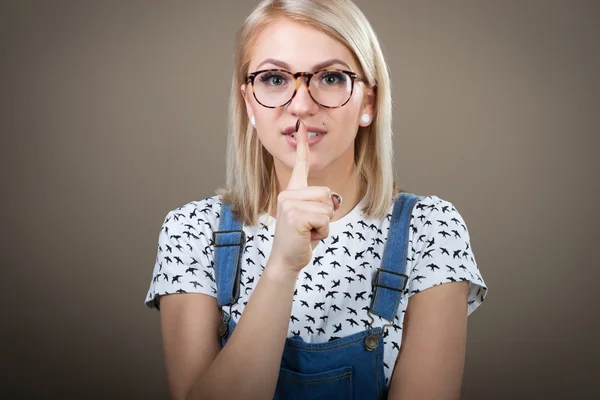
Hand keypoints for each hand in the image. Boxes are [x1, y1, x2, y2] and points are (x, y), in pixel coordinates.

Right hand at [268, 119, 340, 272]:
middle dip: (326, 214)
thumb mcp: (309, 217)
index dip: (302, 144)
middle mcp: (288, 194)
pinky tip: (307, 237)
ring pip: (328, 207)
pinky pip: (325, 219)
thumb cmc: (300, 239)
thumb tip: (332, 200)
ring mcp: (289, 204)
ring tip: (308, 232)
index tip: (301, 124)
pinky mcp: (295, 216)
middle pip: (327, 193)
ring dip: (324, 224)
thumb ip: (318, 204)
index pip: (299, 164)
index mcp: (291, 192)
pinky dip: (322, 232)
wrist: (286, 260)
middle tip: (309, 227)